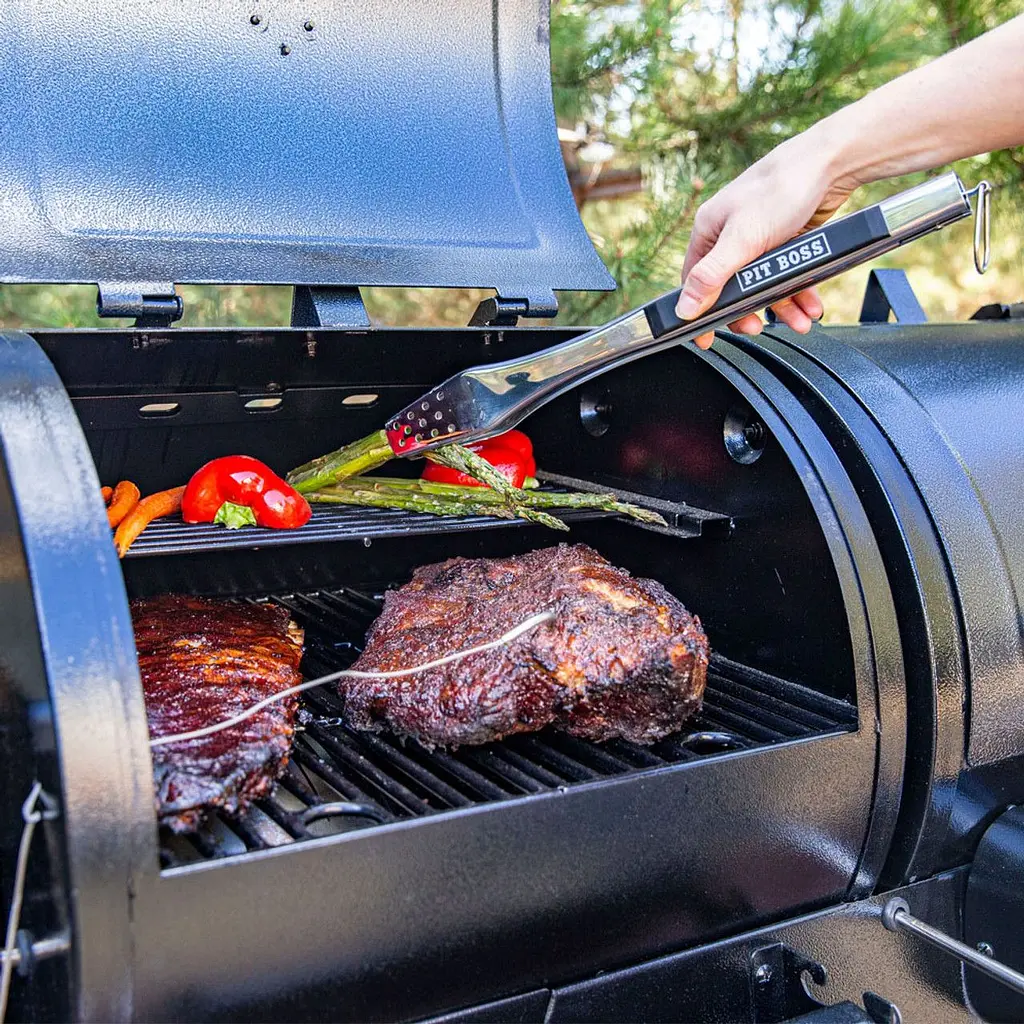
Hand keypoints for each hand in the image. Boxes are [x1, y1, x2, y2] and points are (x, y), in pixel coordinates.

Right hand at [677, 137, 857, 348]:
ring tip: (799, 320)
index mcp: (709, 231)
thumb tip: (684, 308)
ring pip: (763, 284)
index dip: (701, 311)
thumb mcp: (742, 239)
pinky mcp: (785, 239)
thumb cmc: (782, 189)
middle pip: (732, 288)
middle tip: (759, 327)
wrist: (833, 162)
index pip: (695, 281)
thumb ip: (711, 276)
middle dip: (749, 311)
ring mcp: (759, 238)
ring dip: (782, 306)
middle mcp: (731, 235)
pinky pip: (786, 274)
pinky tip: (809, 304)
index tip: (706, 337)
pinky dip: (798, 292)